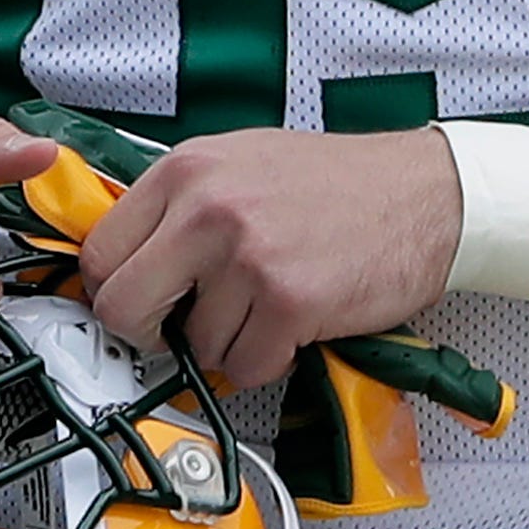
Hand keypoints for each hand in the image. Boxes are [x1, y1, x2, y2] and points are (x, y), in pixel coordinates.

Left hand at [78, 127, 462, 390]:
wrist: (429, 194)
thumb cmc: (342, 184)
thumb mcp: (244, 161)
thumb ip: (180, 203)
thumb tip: (124, 259)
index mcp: (189, 170)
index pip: (99, 253)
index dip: (115, 290)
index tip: (141, 301)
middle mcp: (210, 209)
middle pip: (122, 308)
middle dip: (152, 332)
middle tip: (185, 326)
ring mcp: (249, 257)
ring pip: (193, 345)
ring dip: (229, 342)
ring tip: (269, 305)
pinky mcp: (290, 302)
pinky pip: (244, 366)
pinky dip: (268, 359)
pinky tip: (294, 324)